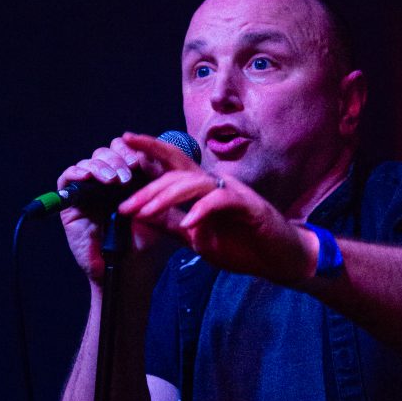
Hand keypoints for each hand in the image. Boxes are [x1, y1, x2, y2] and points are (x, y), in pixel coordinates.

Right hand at [57, 133, 200, 281]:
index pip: (127, 151)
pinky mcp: (72, 202)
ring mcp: (90, 190)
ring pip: (90, 161)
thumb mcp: (158, 210)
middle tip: (128, 174)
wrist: (129, 271)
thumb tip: (155, 156)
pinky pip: (68, 177)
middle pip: (108, 151)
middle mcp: (109, 182)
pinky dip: (77, 172)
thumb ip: (157, 184)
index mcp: (130, 179)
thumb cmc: (146, 244)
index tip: (140, 160)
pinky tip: (89, 177)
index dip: (131, 149)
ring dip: (102, 166)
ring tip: (114, 180)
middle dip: (118, 158)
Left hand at [117, 133, 317, 284]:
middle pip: (177, 173)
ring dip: (167, 198)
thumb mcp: (196, 237)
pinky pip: (221, 201)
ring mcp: (233, 192)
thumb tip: (141, 215)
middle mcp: (216, 184)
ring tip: (147, 212)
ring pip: (195, 183)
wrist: (278, 260)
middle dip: (148, 188)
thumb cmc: (242, 245)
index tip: (123, 140)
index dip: (150, 148)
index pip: (173, 163)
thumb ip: (171, 225)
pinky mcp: (249, 206)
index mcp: (203, 188)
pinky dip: (202, 211)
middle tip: (126, 205)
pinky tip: (189, 224)